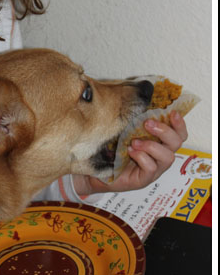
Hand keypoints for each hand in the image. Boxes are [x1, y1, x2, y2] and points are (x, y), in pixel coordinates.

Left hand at [73, 110, 187, 195]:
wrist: (95, 171)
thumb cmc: (111, 149)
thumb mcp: (123, 130)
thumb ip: (132, 119)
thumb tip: (133, 96)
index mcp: (158, 142)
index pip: (178, 132)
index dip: (179, 123)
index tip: (172, 112)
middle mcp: (159, 155)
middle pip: (177, 142)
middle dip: (164, 131)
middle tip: (147, 123)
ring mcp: (154, 168)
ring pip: (167, 157)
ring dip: (152, 145)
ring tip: (134, 142)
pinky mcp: (144, 179)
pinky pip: (151, 168)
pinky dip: (142, 157)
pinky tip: (129, 152)